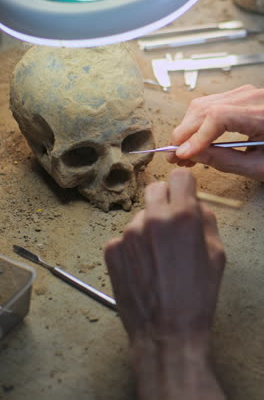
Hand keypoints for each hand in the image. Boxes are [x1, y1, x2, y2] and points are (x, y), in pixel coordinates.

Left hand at [105, 169, 224, 341]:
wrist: (166, 333)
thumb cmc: (196, 297)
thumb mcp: (216, 256)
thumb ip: (206, 221)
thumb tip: (195, 204)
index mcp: (182, 218)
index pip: (179, 177)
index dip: (185, 186)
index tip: (185, 194)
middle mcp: (152, 219)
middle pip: (155, 189)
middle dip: (165, 200)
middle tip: (170, 223)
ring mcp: (127, 234)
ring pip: (140, 216)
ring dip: (148, 228)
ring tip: (156, 258)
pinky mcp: (111, 249)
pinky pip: (124, 237)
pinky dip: (133, 247)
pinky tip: (142, 268)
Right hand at [167, 85, 263, 180]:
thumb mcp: (260, 166)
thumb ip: (225, 161)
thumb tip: (194, 156)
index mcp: (262, 114)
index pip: (218, 118)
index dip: (196, 137)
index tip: (182, 155)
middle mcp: (251, 97)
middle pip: (203, 109)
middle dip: (183, 135)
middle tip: (174, 158)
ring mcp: (244, 93)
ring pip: (201, 106)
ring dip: (187, 129)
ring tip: (184, 153)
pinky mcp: (239, 96)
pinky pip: (208, 105)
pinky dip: (196, 123)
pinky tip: (194, 141)